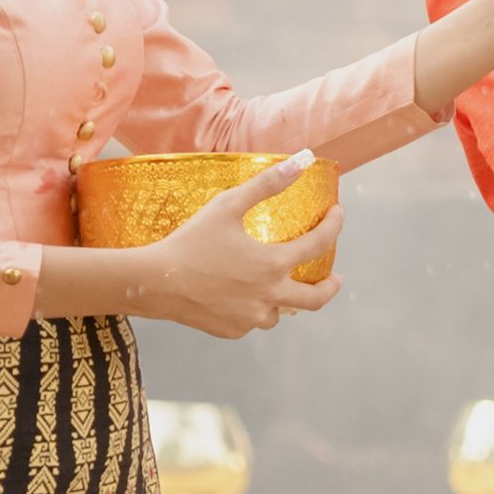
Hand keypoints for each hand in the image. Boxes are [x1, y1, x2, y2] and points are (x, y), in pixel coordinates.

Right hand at [138, 154, 340, 334]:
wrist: (155, 281)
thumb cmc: (191, 241)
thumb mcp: (228, 206)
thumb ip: (266, 184)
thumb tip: (301, 162)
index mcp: (273, 264)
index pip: (319, 245)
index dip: (334, 226)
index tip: (337, 215)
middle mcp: (269, 296)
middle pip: (316, 299)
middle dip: (330, 287)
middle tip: (334, 278)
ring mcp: (251, 318)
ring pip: (281, 312)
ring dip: (284, 298)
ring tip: (277, 285)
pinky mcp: (232, 330)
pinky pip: (252, 320)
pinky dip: (254, 307)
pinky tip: (240, 296)